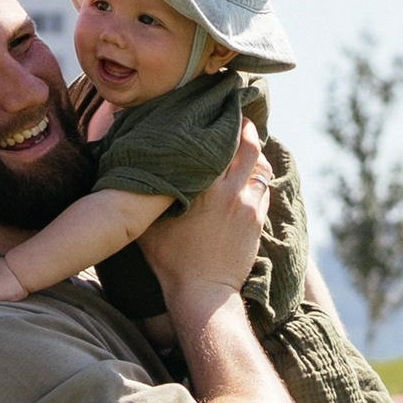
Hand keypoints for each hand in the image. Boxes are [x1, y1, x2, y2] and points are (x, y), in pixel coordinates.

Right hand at [139, 120, 269, 320]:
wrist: (203, 292)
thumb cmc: (171, 259)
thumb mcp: (151, 223)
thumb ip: (150, 193)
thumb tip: (138, 170)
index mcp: (202, 186)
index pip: (218, 142)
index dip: (223, 123)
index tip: (219, 110)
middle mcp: (229, 191)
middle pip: (249, 147)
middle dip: (246, 129)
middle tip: (240, 118)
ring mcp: (247, 206)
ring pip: (261, 168)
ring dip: (256, 155)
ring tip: (247, 146)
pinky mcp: (257, 221)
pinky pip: (264, 190)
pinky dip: (259, 178)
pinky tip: (251, 176)